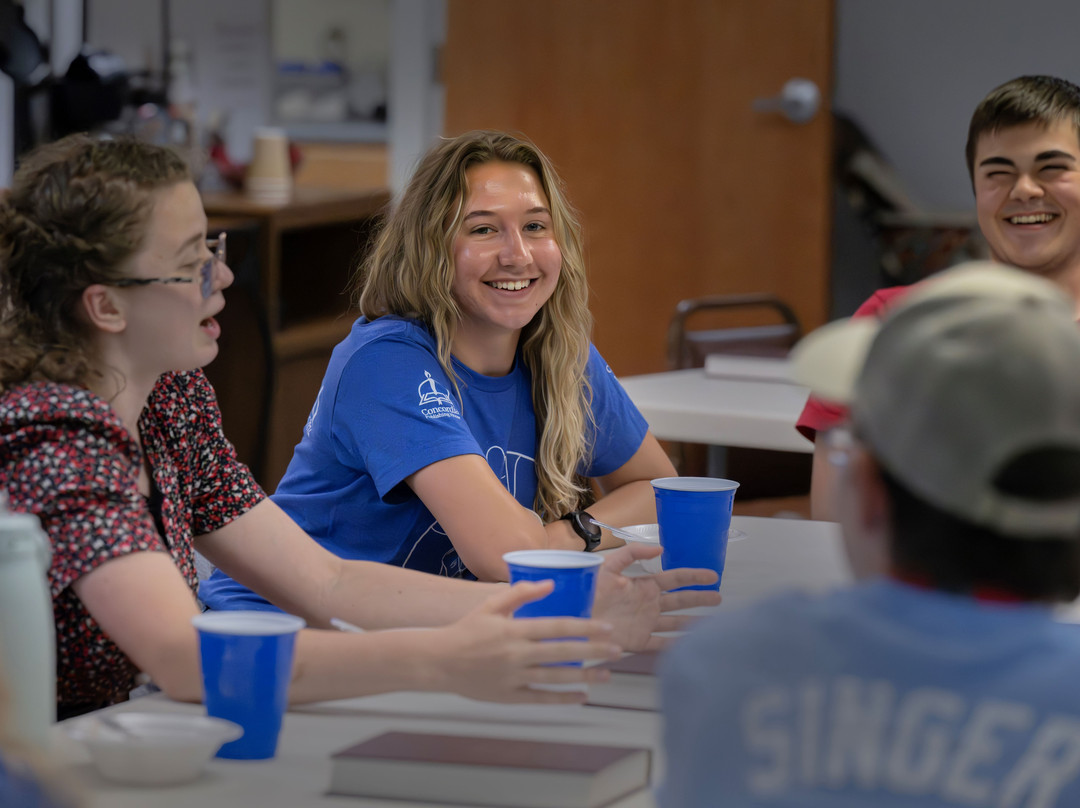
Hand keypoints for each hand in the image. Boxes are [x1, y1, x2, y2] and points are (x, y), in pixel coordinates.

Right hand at [431, 581, 620, 703]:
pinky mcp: (509, 696)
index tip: (606, 626)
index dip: (584, 627)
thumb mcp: (490, 606)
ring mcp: (514, 677)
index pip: (556, 627)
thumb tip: (550, 583)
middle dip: (593, 651)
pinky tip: (582, 696)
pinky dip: (563, 698)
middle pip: (562, 653)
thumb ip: (520, 593)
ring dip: (585, 676)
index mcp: (514, 629)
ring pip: (556, 677)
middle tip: (617, 649)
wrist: (438, 662)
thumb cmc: (467, 630)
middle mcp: (516, 654)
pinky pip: (541, 698)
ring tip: (607, 674)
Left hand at [592, 544, 720, 651]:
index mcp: (643, 585)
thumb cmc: (587, 591)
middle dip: (699, 598)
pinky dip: (676, 644)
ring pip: (675, 622)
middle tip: (719, 597)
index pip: (674, 579)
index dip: (693, 576)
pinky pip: (661, 644)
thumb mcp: (608, 566)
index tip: (712, 575)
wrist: (572, 617)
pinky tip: (690, 644)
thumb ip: (632, 553)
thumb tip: (660, 548)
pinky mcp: (638, 642)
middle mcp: (648, 604)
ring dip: (693, 621)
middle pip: (680, 600)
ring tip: (713, 621)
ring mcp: (645, 623)